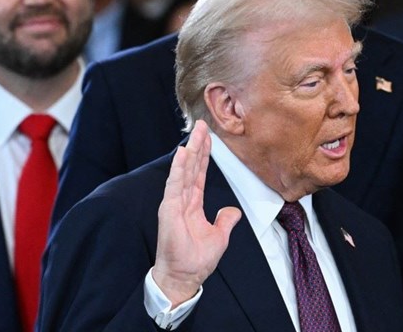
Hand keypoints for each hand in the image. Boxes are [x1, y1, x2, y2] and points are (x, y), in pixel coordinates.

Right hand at [151, 120, 241, 304]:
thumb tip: (232, 211)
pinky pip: (175, 184)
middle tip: (202, 125)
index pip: (199, 173)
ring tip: (196, 132)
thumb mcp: (219, 236)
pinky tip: (183, 153)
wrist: (184, 277)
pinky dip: (179, 168)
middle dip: (197, 145)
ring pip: (184, 171)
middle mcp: (182, 200)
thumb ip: (225, 220)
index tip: (208, 137)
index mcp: (193, 204)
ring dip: (190, 150)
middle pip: (191, 167)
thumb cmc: (195, 260)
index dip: (204, 155)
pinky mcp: (169, 210)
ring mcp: (174, 203)